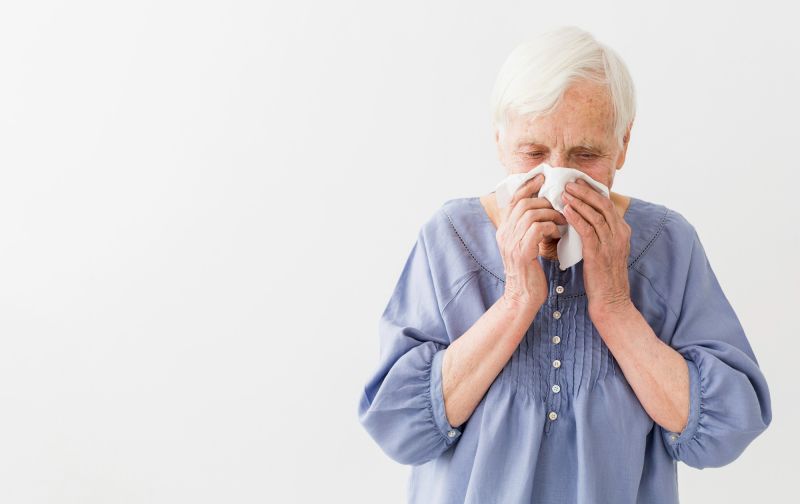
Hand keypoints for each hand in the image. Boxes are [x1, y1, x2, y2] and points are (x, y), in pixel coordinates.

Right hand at [496, 173, 566, 310]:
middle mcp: (504, 233)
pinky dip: (551, 226)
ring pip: (531, 213)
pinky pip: (538, 228)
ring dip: (551, 214)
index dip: (528, 185)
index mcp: (504, 229)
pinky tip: (559, 233)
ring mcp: (511, 242)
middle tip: (560, 205)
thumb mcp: (526, 246)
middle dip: (544, 200)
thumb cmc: (529, 273)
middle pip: (523, 202)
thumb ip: (529, 228)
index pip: (513, 198)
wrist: (523, 298)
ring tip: (562, 220)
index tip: (542, 177)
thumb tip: (544, 209)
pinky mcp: (522, 252)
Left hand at [561, 178, 632, 317]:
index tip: (578, 183)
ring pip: (595, 214)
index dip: (592, 192)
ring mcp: (611, 243)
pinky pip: (587, 230)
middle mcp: (619, 234)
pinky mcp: (599, 253)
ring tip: (564, 193)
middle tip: (569, 183)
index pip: (607, 205)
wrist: (611, 300)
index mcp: (622, 232)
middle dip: (585, 192)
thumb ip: (600, 233)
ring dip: (578, 201)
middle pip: (602, 205)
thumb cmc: (604, 276)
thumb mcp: (607, 250)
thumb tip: (584, 218)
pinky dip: (576, 217)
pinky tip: (566, 210)